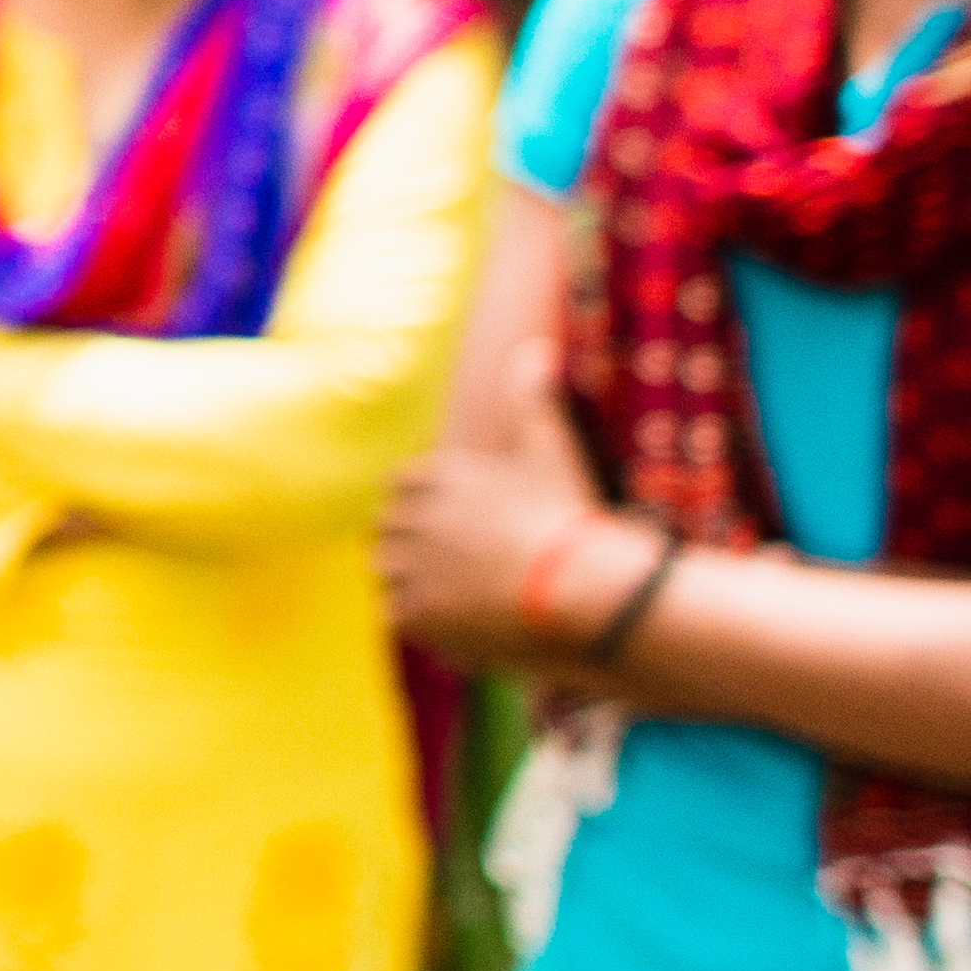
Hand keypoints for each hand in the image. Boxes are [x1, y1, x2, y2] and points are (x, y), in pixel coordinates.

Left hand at [379, 341, 615, 667]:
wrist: (580, 586)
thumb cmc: (568, 515)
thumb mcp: (551, 448)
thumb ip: (533, 399)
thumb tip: (536, 349)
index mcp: (435, 478)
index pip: (403, 489)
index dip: (426, 509)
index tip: (458, 527)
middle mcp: (412, 518)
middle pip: (389, 530)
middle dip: (414, 544)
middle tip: (460, 566)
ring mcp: (409, 566)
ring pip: (391, 572)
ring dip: (414, 581)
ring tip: (460, 594)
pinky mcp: (413, 612)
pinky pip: (399, 615)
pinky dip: (423, 620)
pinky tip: (462, 620)